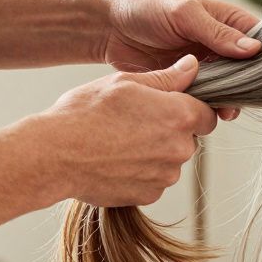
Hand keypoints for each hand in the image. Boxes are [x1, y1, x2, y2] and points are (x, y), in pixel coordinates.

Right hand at [32, 55, 216, 206]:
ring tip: (118, 142)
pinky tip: (114, 161)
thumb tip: (192, 66)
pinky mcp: (149, 195)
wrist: (54, 155)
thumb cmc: (85, 114)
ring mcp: (165, 176)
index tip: (170, 108)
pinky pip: (153, 181)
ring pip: (170, 161)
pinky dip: (140, 173)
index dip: (191, 110)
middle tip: (134, 122)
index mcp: (179, 115)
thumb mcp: (124, 83)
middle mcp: (180, 149)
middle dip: (169, 131)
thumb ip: (166, 77)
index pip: (207, 114)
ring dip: (154, 153)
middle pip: (188, 139)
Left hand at [100, 0, 261, 119]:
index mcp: (228, 21)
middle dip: (257, 89)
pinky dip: (210, 108)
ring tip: (227, 111)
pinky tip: (207, 112)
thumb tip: (253, 50)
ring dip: (233, 101)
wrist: (108, 25)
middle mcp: (222, 45)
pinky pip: (207, 99)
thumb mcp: (184, 13)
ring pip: (231, 89)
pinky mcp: (188, 83)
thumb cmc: (146, 6)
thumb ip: (217, 32)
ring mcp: (206, 66)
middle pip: (252, 71)